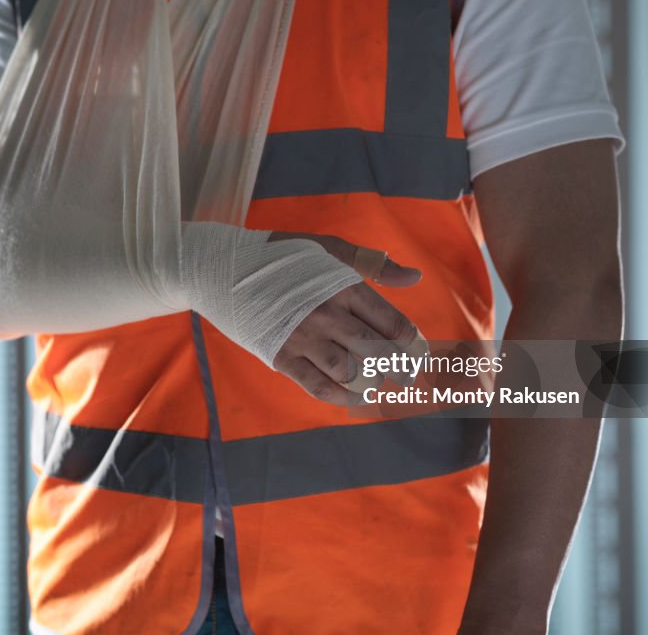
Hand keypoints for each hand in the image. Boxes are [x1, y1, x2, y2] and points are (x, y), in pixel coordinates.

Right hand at [269, 232, 423, 405]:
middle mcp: (327, 314)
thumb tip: (415, 279)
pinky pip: (317, 386)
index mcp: (343, 287)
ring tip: (378, 385)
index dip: (413, 344)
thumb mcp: (329, 248)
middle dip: (399, 369)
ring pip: (350, 372)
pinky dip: (341, 398)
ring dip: (371, 384)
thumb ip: (373, 265)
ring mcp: (303, 338)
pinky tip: (354, 399)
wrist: (226, 268)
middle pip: (377, 352)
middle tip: (407, 378)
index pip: (392, 323)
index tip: (421, 355)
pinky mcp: (281, 356)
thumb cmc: (282, 256)